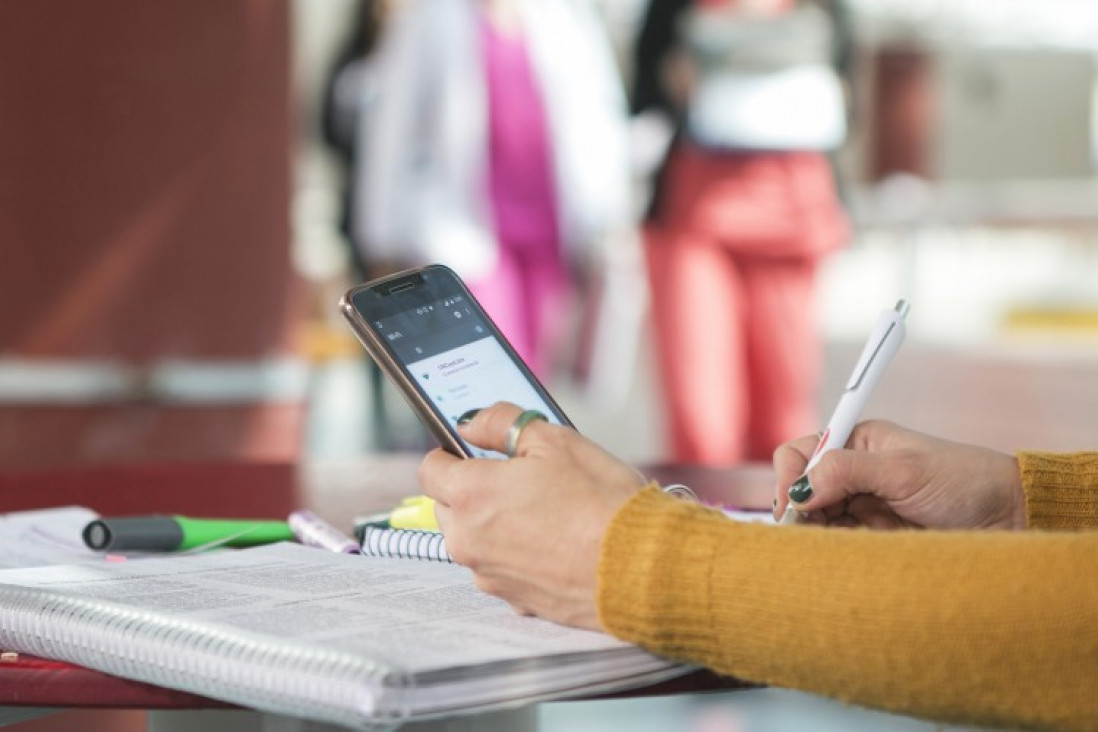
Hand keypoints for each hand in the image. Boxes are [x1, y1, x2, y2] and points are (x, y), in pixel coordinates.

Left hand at [419, 403, 646, 629]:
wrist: (640, 568)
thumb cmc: (602, 502)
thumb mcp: (555, 440)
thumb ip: (502, 423)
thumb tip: (472, 422)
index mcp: (470, 495)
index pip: (430, 468)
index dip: (452, 453)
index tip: (478, 451)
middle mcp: (468, 541)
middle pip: (449, 507)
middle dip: (474, 490)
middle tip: (522, 479)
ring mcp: (489, 576)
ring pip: (475, 539)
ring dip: (496, 524)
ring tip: (547, 513)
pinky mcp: (514, 601)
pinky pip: (502, 569)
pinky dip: (519, 556)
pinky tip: (556, 544)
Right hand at [772, 420, 1024, 529]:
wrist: (1009, 518)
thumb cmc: (964, 481)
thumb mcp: (903, 471)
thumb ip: (845, 472)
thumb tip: (798, 490)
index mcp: (856, 443)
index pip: (799, 454)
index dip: (790, 479)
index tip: (793, 507)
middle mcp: (852, 472)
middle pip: (801, 491)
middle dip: (800, 512)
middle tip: (809, 534)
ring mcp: (861, 506)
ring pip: (816, 521)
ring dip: (818, 534)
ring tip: (832, 547)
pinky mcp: (872, 536)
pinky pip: (838, 543)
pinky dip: (835, 551)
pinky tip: (845, 556)